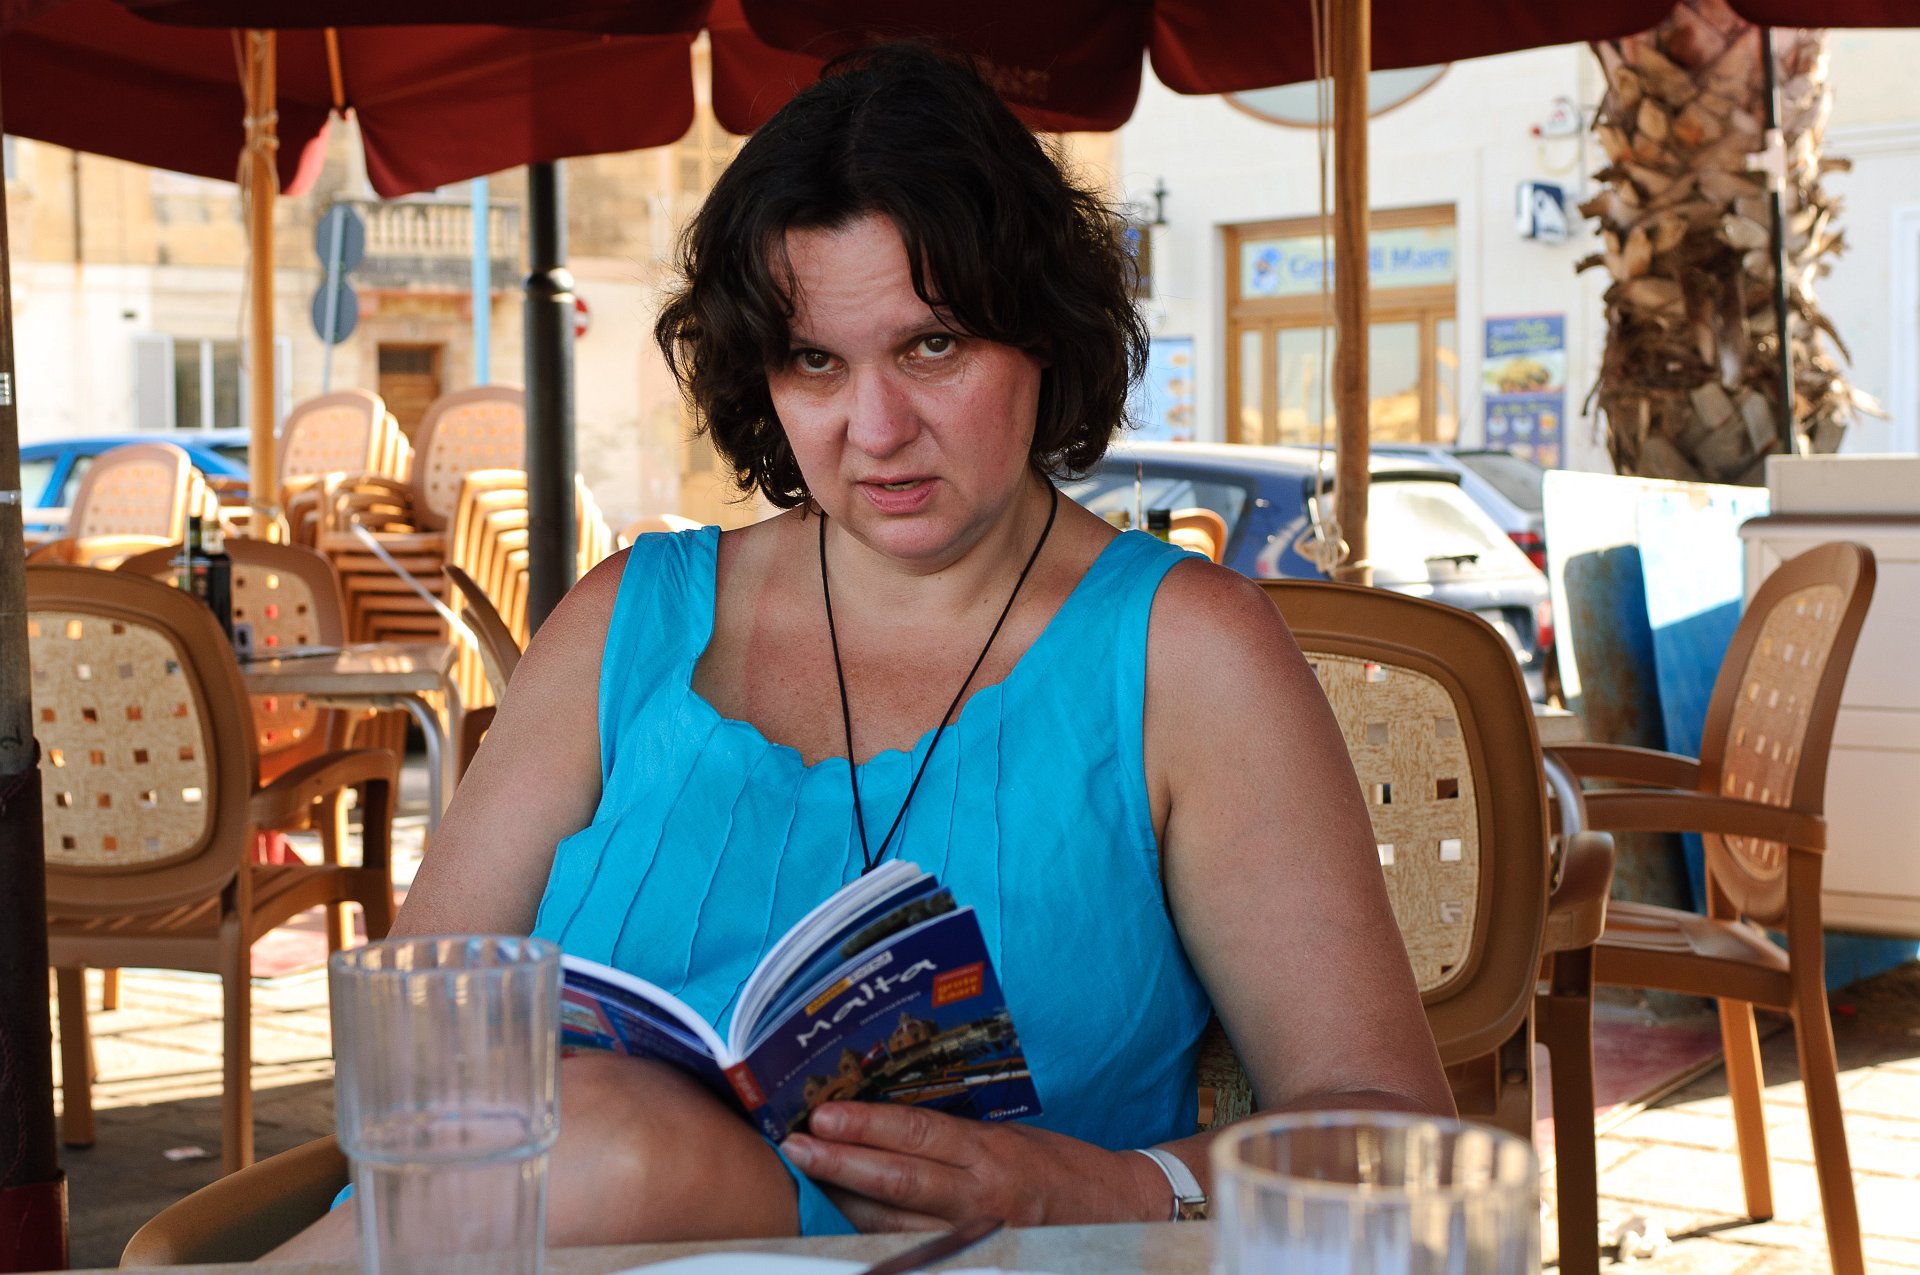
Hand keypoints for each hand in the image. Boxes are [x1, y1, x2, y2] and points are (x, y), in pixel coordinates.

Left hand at [780, 1102, 1168, 1231]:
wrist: (1117, 1212)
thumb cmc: (1058, 1166)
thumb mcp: (1010, 1136)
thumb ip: (954, 1137)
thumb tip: (886, 1123)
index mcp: (993, 1153)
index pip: (918, 1135)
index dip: (866, 1126)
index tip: (824, 1115)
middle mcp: (983, 1198)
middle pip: (897, 1181)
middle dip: (840, 1163)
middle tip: (796, 1145)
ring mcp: (977, 1236)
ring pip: (894, 1221)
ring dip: (845, 1198)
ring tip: (810, 1173)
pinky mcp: (977, 1257)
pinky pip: (910, 1245)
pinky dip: (874, 1229)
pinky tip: (845, 1212)